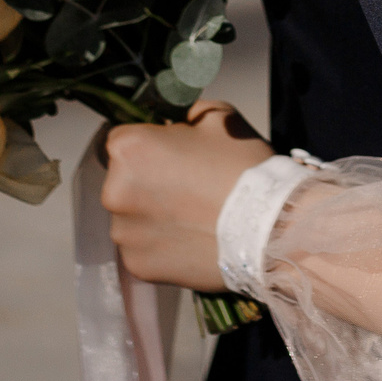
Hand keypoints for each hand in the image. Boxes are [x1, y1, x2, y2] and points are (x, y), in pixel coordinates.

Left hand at [101, 100, 276, 290]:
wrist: (268, 227)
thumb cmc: (243, 167)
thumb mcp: (218, 117)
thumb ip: (183, 115)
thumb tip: (173, 125)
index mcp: (128, 149)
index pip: (121, 140)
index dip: (149, 144)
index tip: (173, 154)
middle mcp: (113, 191)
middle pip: (123, 180)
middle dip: (148, 181)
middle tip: (187, 187)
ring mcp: (123, 233)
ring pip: (132, 217)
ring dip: (152, 215)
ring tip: (192, 218)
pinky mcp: (136, 266)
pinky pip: (143, 248)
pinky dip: (161, 245)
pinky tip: (190, 240)